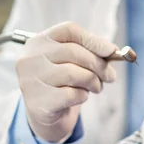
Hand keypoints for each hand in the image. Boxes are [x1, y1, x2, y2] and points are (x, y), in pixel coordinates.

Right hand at [15, 22, 117, 141]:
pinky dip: (83, 96)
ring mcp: (29, 79)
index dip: (93, 40)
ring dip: (93, 81)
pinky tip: (80, 97)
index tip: (111, 51)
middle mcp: (30, 57)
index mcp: (39, 41)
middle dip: (99, 65)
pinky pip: (71, 94)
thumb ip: (92, 52)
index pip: (68, 30)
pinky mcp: (36, 101)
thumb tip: (113, 50)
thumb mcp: (76, 62)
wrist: (46, 112)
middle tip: (110, 76)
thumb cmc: (64, 82)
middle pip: (73, 51)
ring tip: (96, 87)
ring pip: (73, 73)